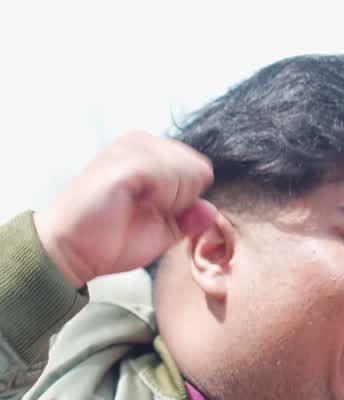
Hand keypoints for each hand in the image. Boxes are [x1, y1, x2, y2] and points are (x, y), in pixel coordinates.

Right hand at [34, 132, 216, 287]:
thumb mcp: (163, 230)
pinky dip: (162, 198)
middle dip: (182, 200)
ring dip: (170, 201)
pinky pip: (170, 175)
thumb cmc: (113, 239)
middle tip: (145, 211)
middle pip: (198, 169)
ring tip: (136, 206)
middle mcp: (141, 142)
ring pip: (188, 171)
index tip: (155, 212)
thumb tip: (211, 209)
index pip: (200, 169)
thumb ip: (189, 218)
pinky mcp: (124, 160)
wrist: (72, 252)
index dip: (187, 201)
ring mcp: (131, 147)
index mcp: (152, 153)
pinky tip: (136, 203)